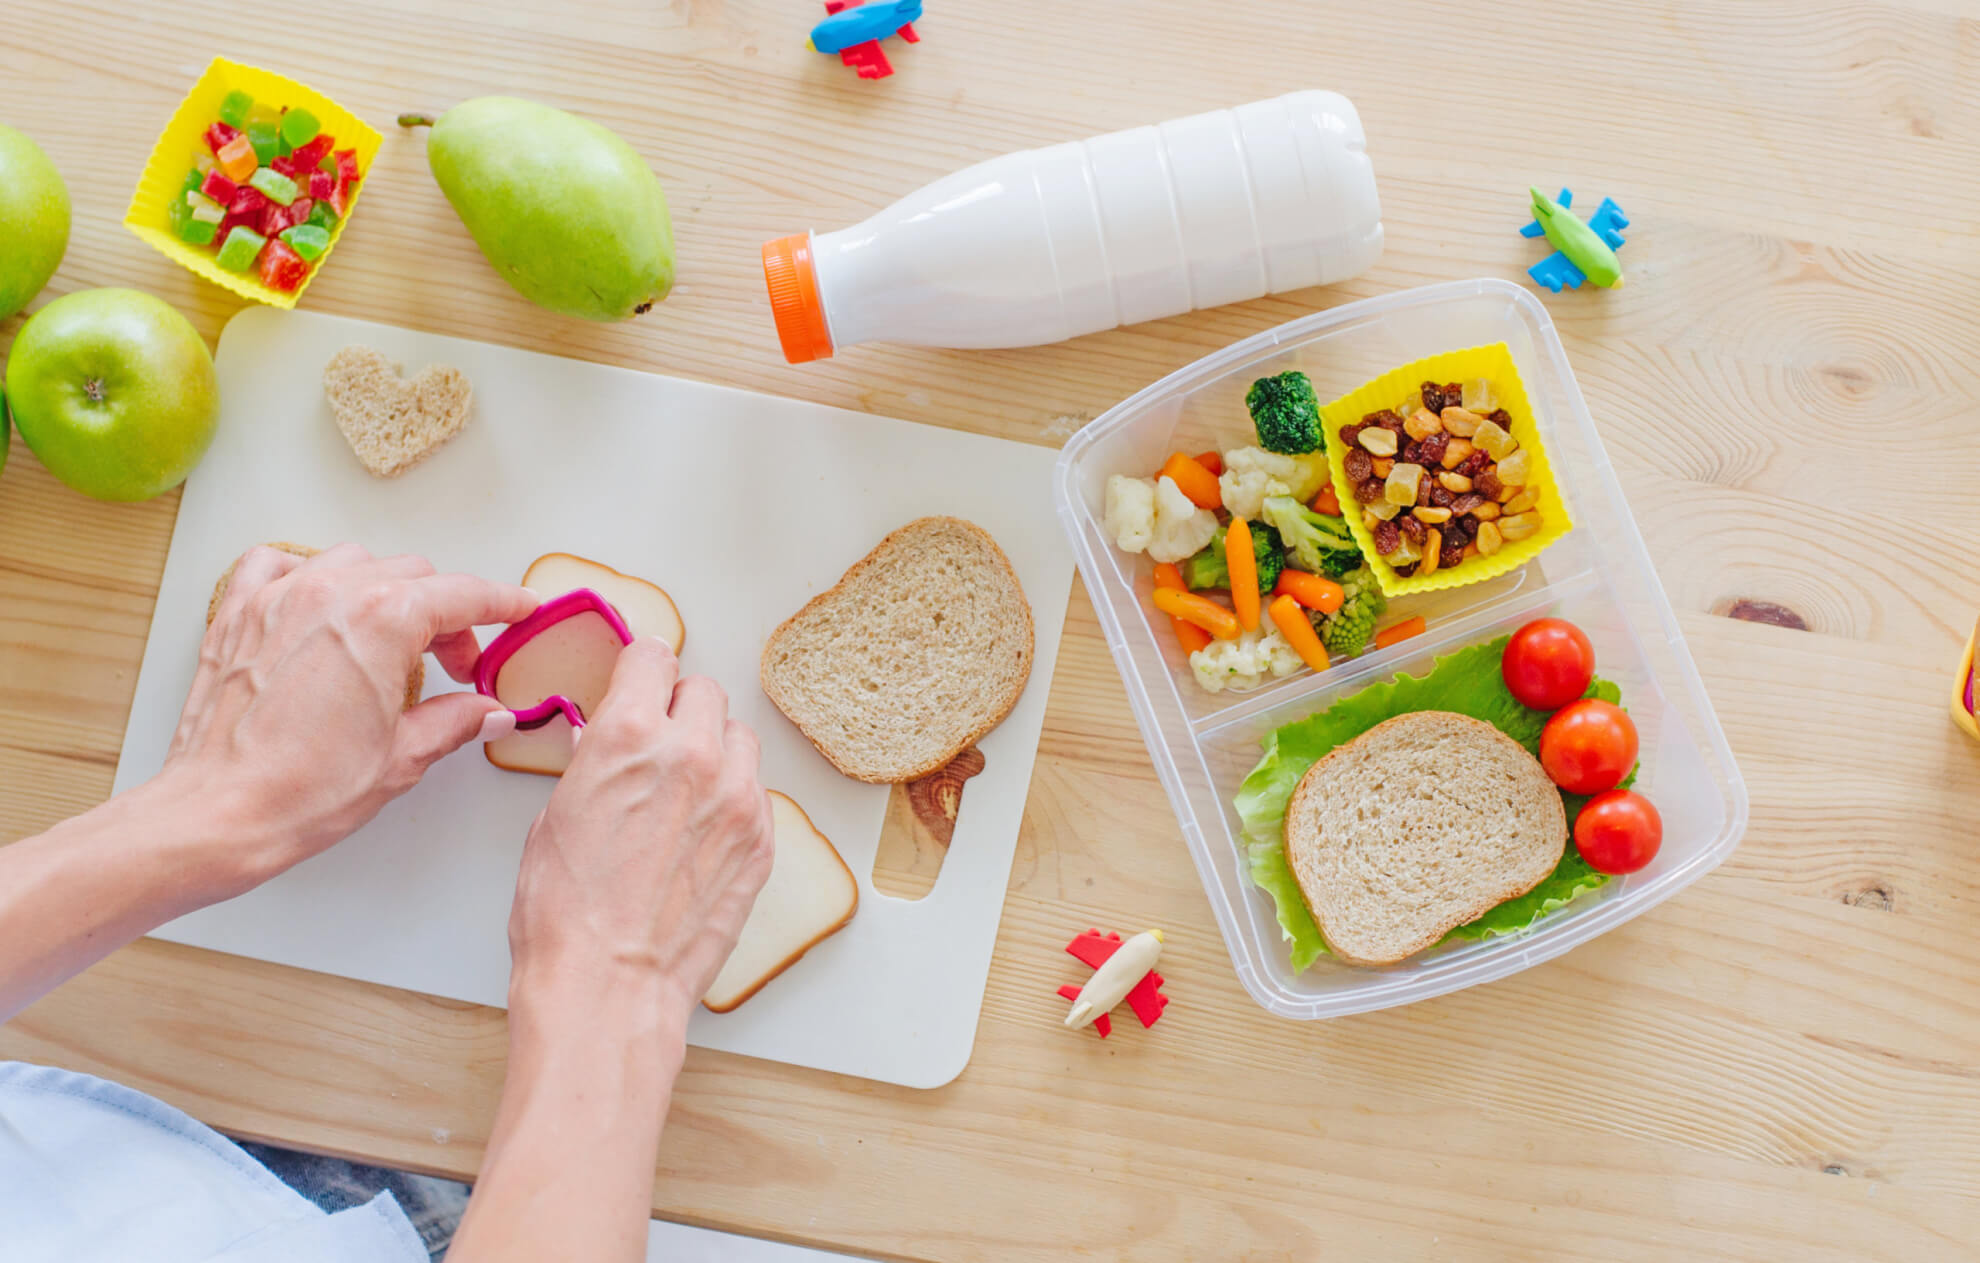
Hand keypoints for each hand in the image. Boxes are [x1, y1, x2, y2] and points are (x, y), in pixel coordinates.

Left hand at [166, 543, 537, 884]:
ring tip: (393, 637)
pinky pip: (277, 564)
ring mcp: (278, 598)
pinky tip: (320, 605)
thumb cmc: (298, 791)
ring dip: (385, 591)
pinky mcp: (237, 615)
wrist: (218, 814)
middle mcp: (331, 595)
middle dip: (447, 614)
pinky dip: (307, 574)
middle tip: (457, 663)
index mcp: (382, 622)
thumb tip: (488, 712)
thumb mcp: (402, 757)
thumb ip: (455, 720)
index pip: (463, 595)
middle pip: (414, 576)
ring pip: (354, 562)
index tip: (519, 608)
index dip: (502, 603)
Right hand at [508, 637, 773, 1019]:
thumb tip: (604, 743)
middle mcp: (692, 754)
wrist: (609, 987)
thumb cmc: (566, 916)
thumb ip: (592, 764)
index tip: (640, 679)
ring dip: (714, 749)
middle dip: (678, 707)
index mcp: (628, 736)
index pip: (652, 656)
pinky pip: (756, 792)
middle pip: (703, 690)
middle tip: (659, 739)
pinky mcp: (761, 840)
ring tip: (684, 789)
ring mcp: (737, 798)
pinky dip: (732, 799)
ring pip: (739, 737)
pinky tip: (701, 833)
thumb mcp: (555, 817)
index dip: (641, 669)